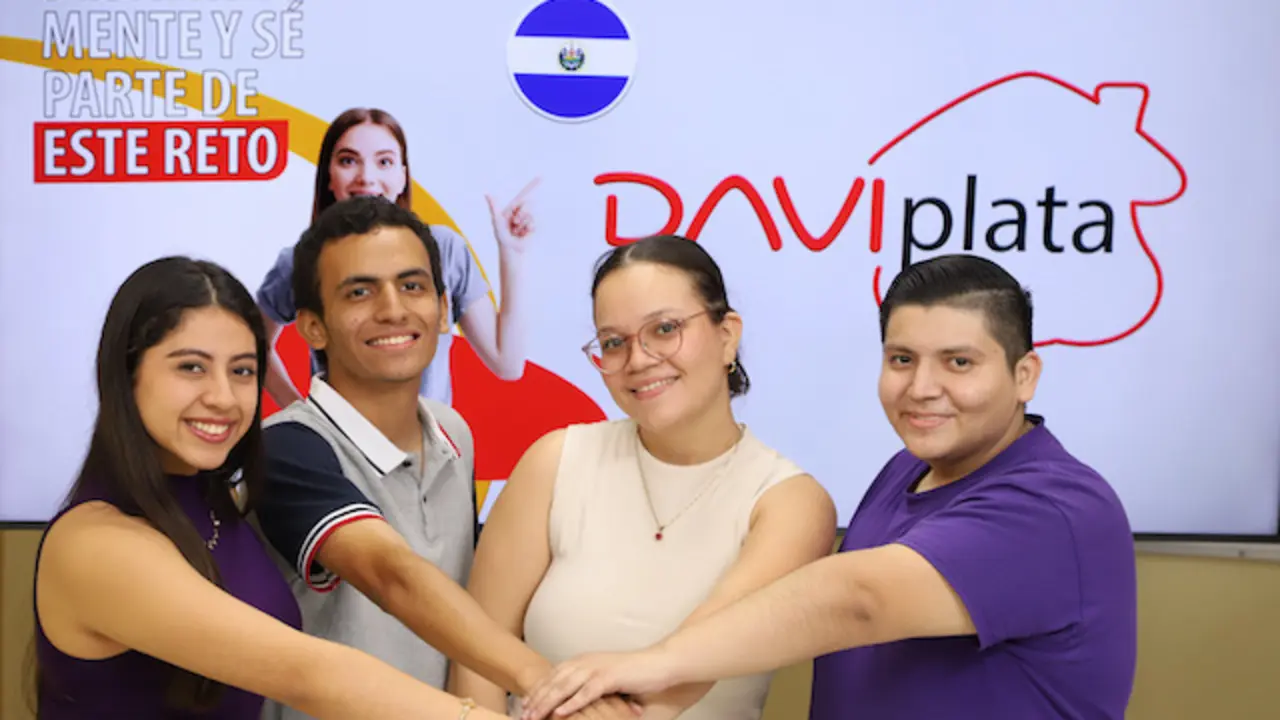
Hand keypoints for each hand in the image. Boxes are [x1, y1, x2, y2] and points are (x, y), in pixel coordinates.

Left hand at [487, 177, 539, 253]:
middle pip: (528, 204)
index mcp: (513, 208)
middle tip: (514, 223)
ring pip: (531, 215)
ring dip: (523, 224)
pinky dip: (528, 230)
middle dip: (522, 213)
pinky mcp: (533, 227)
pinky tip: (523, 234)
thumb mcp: (497, 221)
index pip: (524, 194)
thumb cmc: (502, 236)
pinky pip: (534, 224)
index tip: (542, 177)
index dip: (533, 185)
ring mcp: (528, 219)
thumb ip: (494, 207)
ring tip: (517, 231)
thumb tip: (487, 194)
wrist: (511, 250)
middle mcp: (521, 212)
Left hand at [520, 650, 676, 719]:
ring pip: (565, 686)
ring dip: (547, 703)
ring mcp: (598, 668)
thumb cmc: (634, 673)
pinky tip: (560, 714)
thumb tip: (570, 700)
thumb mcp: (605, 677)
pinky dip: (572, 703)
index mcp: (583, 661)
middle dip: (536, 699)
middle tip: (523, 716)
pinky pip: (587, 692)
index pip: (552, 676)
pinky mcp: (610, 677)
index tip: (523, 706)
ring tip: (534, 717)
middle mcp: (586, 662)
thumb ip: (587, 684)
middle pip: (554, 681)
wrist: (659, 663)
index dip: (536, 691)